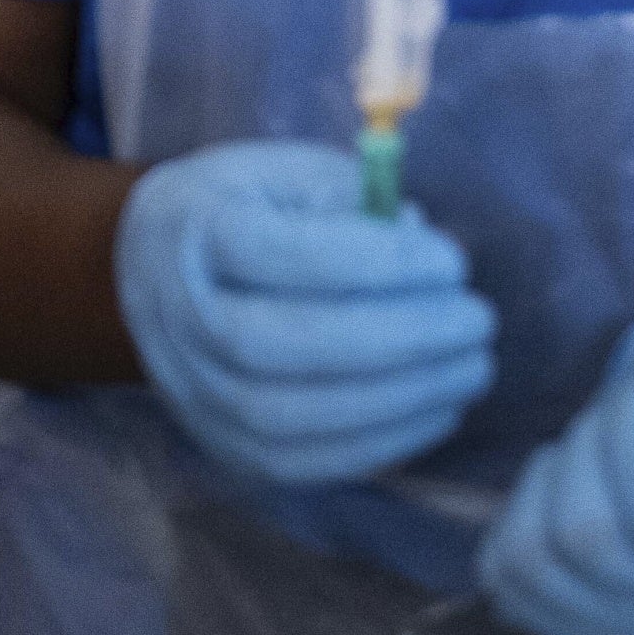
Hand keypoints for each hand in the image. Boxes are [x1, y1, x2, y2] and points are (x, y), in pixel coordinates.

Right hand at [115, 139, 497, 484]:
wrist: (156, 270)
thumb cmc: (243, 208)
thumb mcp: (287, 172)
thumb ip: (352, 198)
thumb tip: (418, 241)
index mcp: (190, 231)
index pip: (273, 254)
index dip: (373, 263)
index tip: (451, 262)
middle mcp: (175, 317)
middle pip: (276, 343)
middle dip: (396, 337)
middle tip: (477, 320)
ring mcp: (191, 389)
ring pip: (286, 415)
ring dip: (396, 398)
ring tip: (471, 368)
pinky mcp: (221, 443)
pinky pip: (299, 461)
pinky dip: (378, 443)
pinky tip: (436, 409)